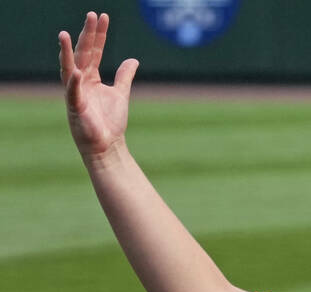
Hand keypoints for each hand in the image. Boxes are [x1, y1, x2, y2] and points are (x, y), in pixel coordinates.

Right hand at [59, 12, 138, 161]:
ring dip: (67, 52)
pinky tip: (76, 71)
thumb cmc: (110, 121)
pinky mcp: (76, 108)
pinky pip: (73, 93)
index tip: (102, 17)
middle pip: (82, 54)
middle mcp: (80, 82)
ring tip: (65, 34)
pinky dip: (74, 83)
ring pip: (69, 68)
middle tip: (91, 15)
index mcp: (90, 77)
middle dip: (87, 35)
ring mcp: (76, 93)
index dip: (98, 34)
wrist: (108, 145)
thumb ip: (124, 76)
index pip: (94, 50)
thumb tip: (133, 60)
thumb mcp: (121, 94)